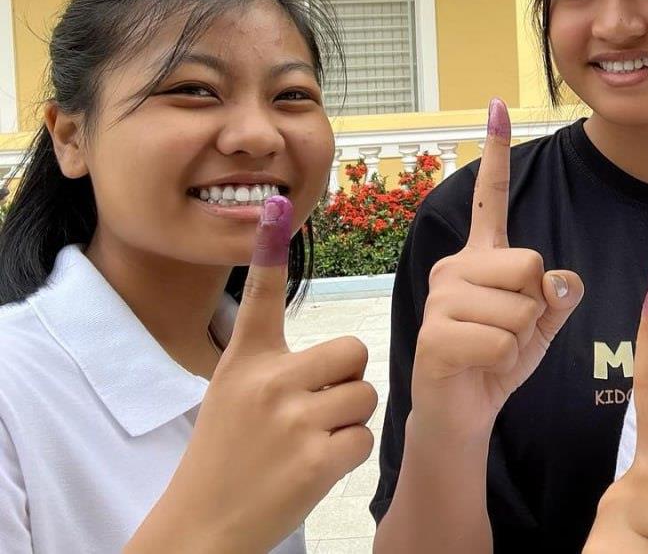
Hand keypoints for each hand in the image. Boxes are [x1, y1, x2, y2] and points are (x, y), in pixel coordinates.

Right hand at [129, 195, 376, 553]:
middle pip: (354, 350)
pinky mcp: (315, 459)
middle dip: (348, 379)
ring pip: (365, 394)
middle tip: (316, 408)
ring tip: (310, 441)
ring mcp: (292, 420)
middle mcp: (268, 381)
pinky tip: (314, 467)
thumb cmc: (226, 455)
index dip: (270, 249)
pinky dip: (349, 455)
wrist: (203, 527)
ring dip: (350, 419)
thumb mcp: (232, 391)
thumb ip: (271, 357)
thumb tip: (318, 331)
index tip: (275, 205)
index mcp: (247, 360)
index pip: (262, 295)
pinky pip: (364, 437)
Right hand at [409, 98, 583, 440]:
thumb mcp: (542, 322)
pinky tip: (481, 368)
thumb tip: (560, 278)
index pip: (492, 198)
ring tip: (491, 351)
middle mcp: (455, 267)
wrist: (461, 413)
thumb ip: (558, 294)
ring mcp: (441, 298)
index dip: (495, 152)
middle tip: (507, 331)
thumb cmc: (500, 360)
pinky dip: (506, 363)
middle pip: (531, 264)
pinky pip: (502, 342)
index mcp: (481, 256)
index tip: (496, 104)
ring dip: (521, 341)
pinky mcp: (434, 334)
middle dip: (535, 308)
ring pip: (521, 308)